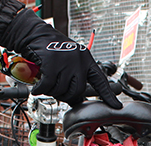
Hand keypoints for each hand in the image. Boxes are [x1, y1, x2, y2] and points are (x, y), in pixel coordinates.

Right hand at [1, 9, 121, 108]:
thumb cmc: (52, 50)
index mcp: (86, 60)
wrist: (35, 35)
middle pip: (77, 90)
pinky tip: (38, 88)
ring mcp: (65, 60)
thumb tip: (77, 100)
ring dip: (52, 91)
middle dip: (66, 95)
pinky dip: (41, 89)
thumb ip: (75, 78)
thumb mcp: (70, 62)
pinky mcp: (51, 62)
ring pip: (61, 89)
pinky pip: (48, 85)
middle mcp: (78, 60)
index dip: (107, 95)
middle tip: (58, 91)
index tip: (115, 106)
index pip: (100, 81)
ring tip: (48, 83)